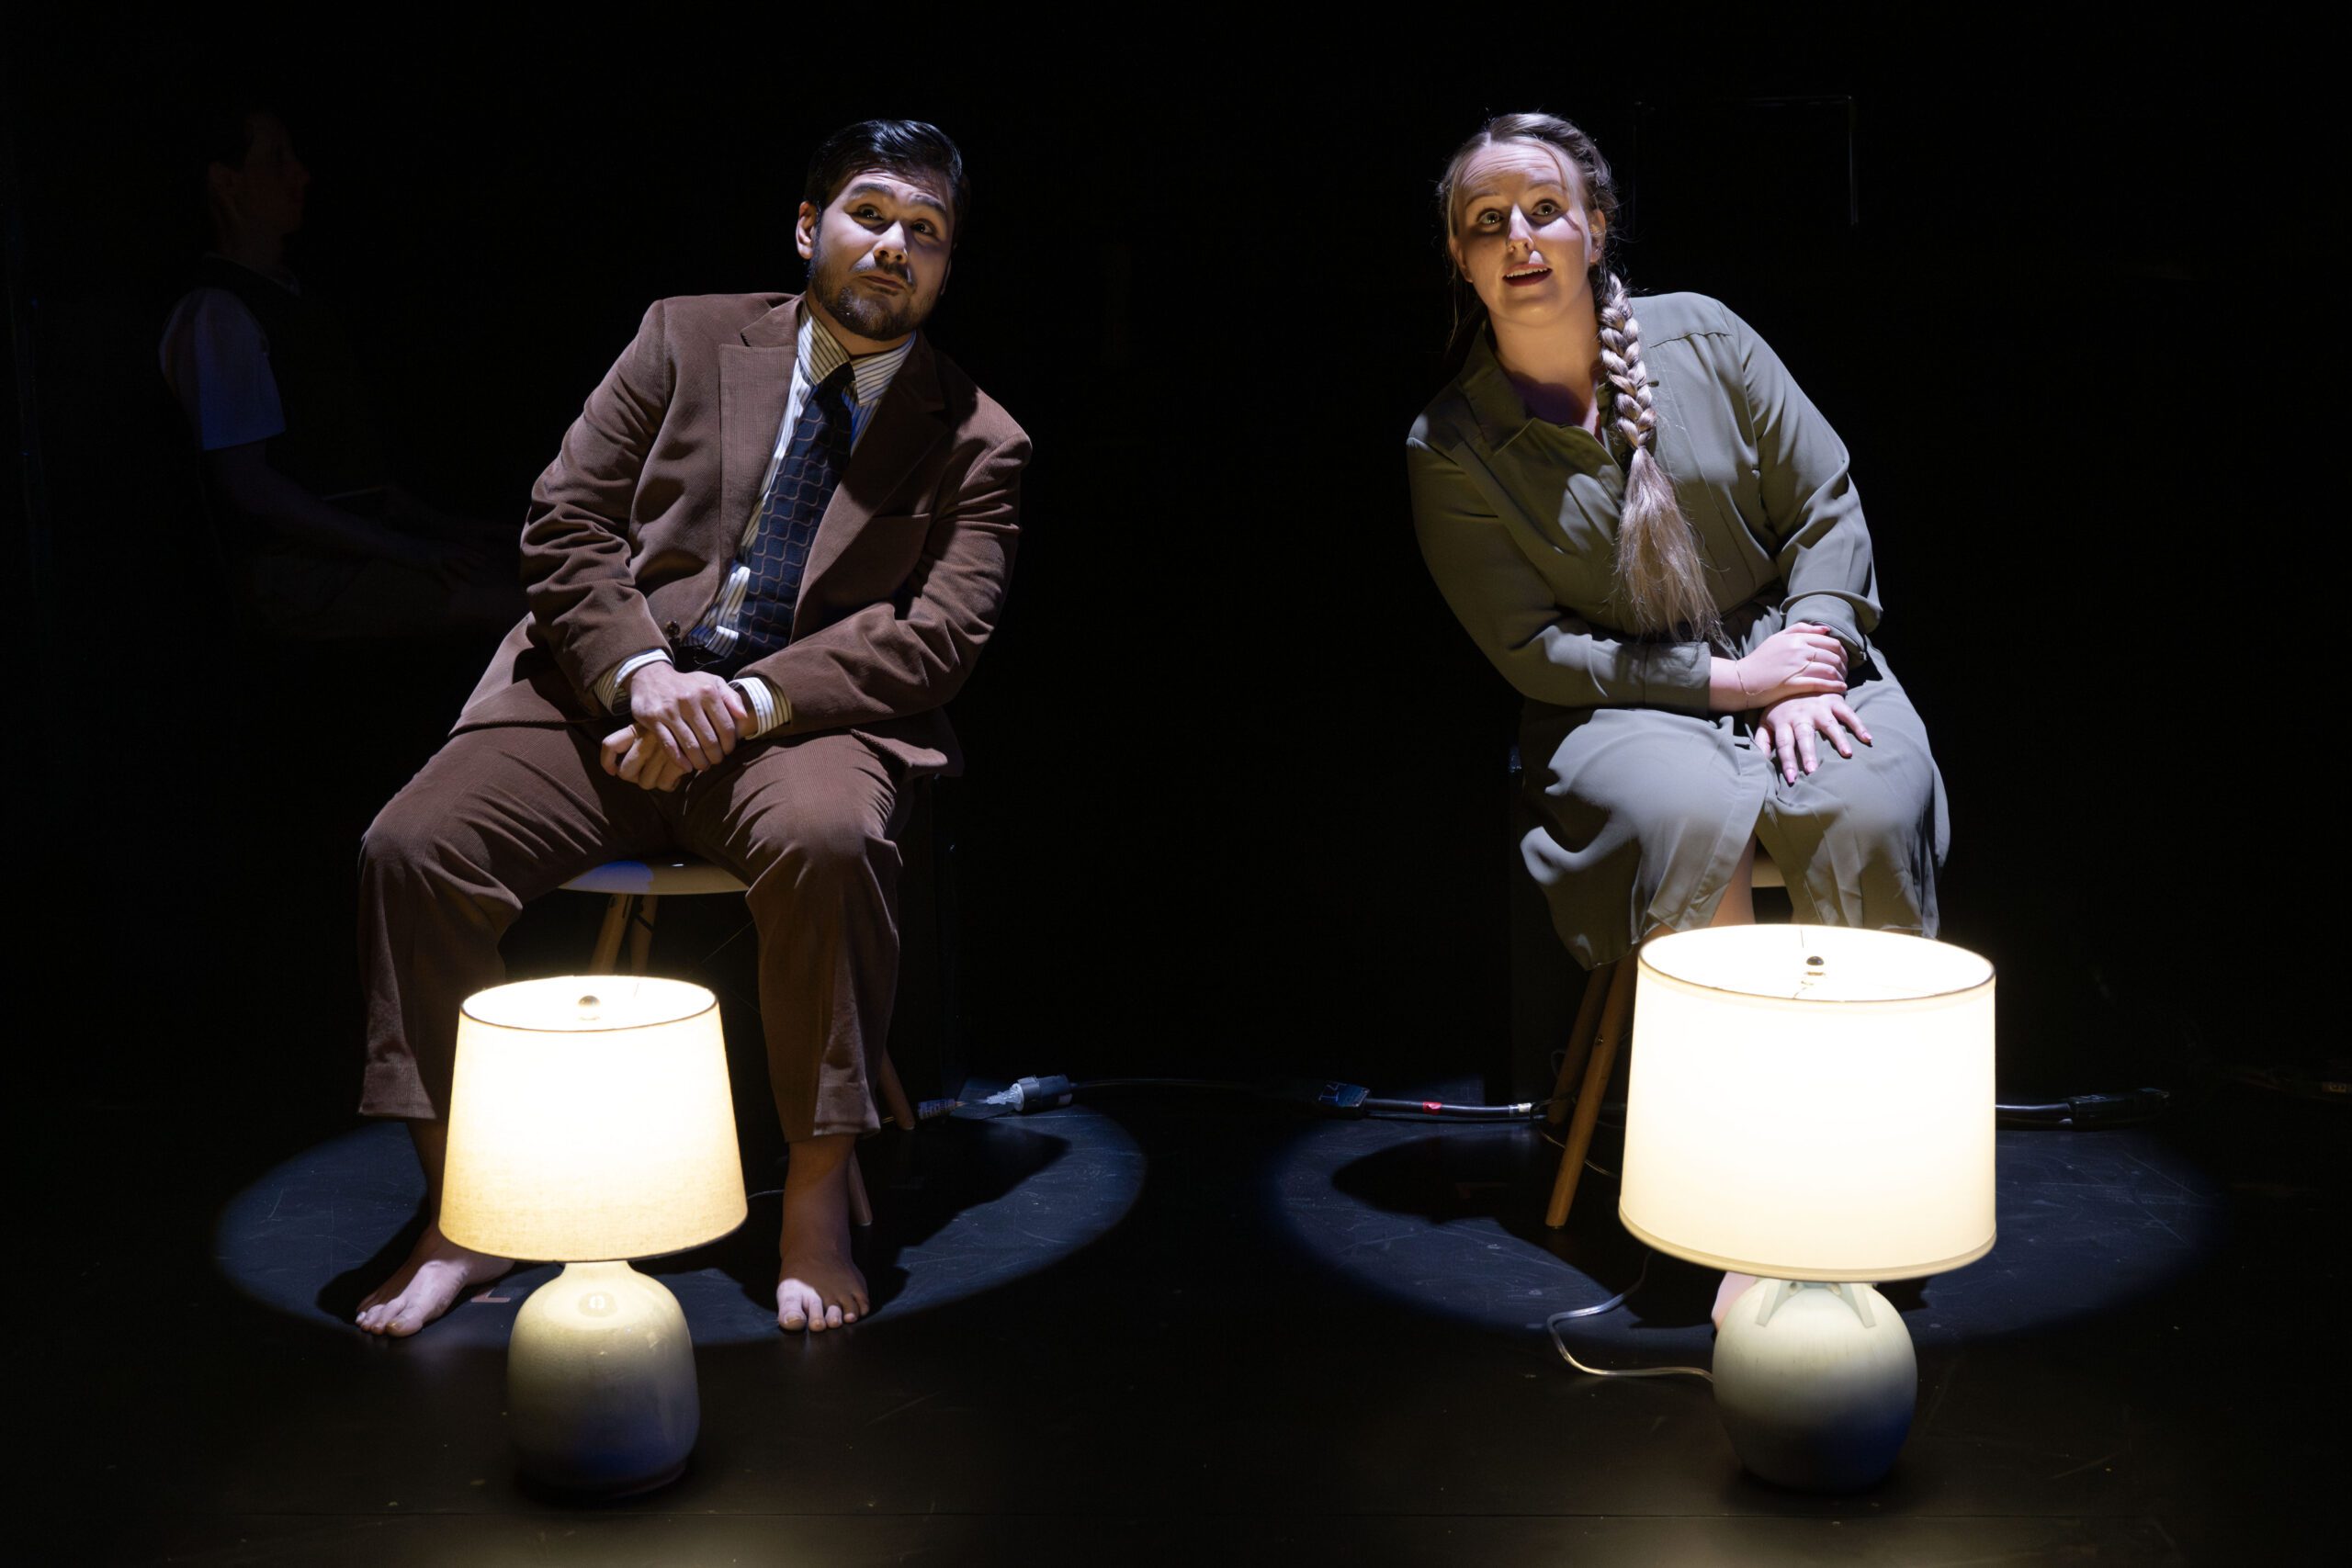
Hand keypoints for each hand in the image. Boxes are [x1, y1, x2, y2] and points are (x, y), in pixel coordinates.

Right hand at [399, 536, 490, 590]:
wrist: (391, 544)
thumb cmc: (407, 549)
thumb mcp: (423, 552)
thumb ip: (435, 558)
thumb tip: (441, 566)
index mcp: (439, 543)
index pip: (460, 547)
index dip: (473, 552)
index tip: (485, 558)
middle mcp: (439, 546)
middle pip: (461, 552)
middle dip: (474, 558)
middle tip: (486, 565)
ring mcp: (433, 553)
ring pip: (453, 561)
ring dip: (465, 569)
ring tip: (475, 578)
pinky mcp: (426, 561)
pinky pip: (440, 572)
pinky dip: (448, 581)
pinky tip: (455, 589)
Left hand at [601, 725, 688, 791]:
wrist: (707, 721)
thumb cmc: (679, 725)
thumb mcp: (655, 724)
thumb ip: (638, 739)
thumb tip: (618, 769)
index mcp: (637, 728)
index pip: (610, 745)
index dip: (607, 762)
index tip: (612, 770)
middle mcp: (645, 739)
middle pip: (625, 772)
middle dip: (635, 778)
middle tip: (647, 774)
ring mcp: (661, 751)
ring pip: (645, 782)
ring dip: (655, 782)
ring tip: (666, 773)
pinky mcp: (677, 762)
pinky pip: (664, 785)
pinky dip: (670, 784)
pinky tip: (677, 775)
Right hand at [619, 662, 749, 772]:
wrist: (651, 676)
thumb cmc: (688, 684)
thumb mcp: (712, 682)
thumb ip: (731, 698)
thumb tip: (744, 717)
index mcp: (708, 691)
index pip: (726, 726)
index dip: (729, 743)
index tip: (728, 750)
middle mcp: (689, 700)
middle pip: (709, 739)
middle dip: (715, 755)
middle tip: (716, 760)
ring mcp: (670, 711)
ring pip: (690, 745)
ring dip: (700, 761)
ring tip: (704, 765)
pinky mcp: (653, 719)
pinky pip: (669, 745)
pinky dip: (680, 760)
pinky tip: (687, 767)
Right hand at [1731, 621, 1848, 709]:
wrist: (1742, 680)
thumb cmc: (1760, 660)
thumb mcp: (1777, 638)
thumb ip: (1801, 629)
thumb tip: (1825, 630)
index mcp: (1796, 638)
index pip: (1831, 642)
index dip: (1842, 652)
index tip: (1843, 660)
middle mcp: (1799, 650)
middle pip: (1834, 656)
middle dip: (1844, 665)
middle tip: (1844, 672)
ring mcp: (1796, 667)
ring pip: (1830, 669)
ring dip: (1841, 676)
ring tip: (1842, 681)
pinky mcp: (1793, 684)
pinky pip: (1821, 684)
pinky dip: (1835, 686)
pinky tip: (1840, 689)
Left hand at [1756, 693, 1871, 784]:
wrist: (1797, 676)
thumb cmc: (1780, 707)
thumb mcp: (1766, 721)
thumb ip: (1762, 741)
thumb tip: (1760, 761)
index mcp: (1783, 722)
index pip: (1784, 744)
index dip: (1787, 761)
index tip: (1791, 778)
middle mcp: (1801, 715)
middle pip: (1804, 735)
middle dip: (1808, 753)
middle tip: (1812, 770)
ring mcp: (1819, 707)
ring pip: (1829, 725)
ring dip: (1838, 739)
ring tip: (1847, 754)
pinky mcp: (1834, 701)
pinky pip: (1848, 714)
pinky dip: (1859, 725)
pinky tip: (1867, 738)